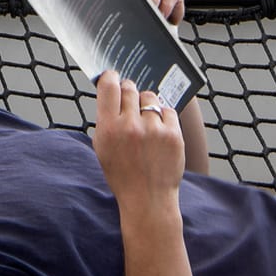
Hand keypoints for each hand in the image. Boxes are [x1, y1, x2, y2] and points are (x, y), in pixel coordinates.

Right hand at [93, 71, 187, 210]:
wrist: (148, 200)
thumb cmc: (123, 174)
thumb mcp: (103, 148)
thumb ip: (105, 120)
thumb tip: (110, 90)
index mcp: (108, 129)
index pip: (109, 87)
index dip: (110, 77)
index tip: (112, 75)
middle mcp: (130, 126)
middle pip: (130, 88)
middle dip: (129, 91)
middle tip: (130, 102)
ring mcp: (153, 129)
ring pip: (150, 97)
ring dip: (147, 104)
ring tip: (146, 123)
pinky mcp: (173, 134)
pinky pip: (167, 109)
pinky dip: (163, 117)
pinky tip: (158, 133)